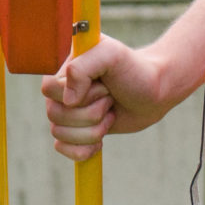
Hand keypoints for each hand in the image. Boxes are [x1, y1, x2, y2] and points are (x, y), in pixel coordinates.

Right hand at [42, 36, 173, 161]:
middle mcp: (62, 91)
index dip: (78, 94)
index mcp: (64, 69)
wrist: (155, 93)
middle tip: (110, 101)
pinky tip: (100, 140)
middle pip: (54, 115)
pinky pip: (63, 149)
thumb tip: (68, 101)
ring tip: (110, 115)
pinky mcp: (77, 132)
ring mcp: (68, 112)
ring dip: (92, 130)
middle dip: (90, 114)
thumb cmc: (134, 70)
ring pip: (59, 134)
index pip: (49, 89)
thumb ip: (82, 68)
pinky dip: (84, 149)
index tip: (103, 86)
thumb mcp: (111, 55)